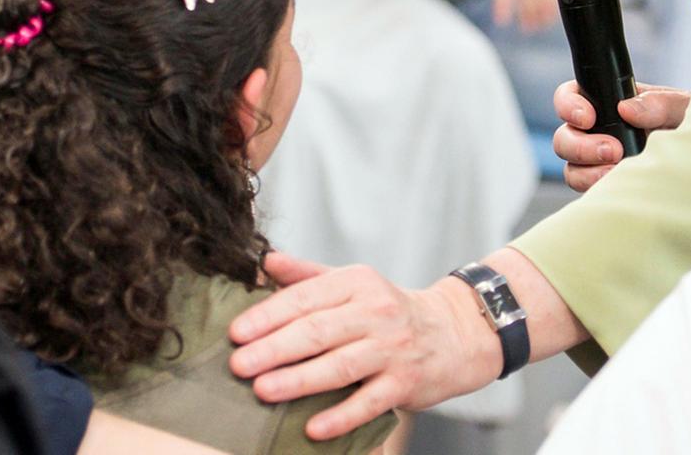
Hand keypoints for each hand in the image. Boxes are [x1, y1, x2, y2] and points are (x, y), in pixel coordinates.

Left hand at [227, 253, 500, 440]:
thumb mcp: (352, 283)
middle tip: (239, 365)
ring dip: (299, 380)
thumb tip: (262, 261)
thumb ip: (306, 275)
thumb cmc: (388, 310)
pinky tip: (312, 428)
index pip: (305, 298)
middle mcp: (375, 312)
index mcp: (356, 283)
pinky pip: (369, 402)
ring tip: (263, 390)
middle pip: (318, 331)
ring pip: (340, 366)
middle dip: (274, 349)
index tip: (236, 333)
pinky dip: (341, 416)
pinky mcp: (405, 384)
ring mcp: (392, 349)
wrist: (455, 333)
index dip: (268, 315)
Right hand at [553, 81, 687, 192]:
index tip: (588, 118)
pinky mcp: (606, 187)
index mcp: (610, 103)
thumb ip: (659, 103)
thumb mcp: (684, 107)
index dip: (569, 106)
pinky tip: (621, 187)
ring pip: (571, 167)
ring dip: (587, 172)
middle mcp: (599, 132)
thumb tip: (627, 109)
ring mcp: (600, 163)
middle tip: (613, 151)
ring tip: (617, 172)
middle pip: (564, 136)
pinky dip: (597, 190)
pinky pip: (587, 192)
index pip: (570, 97)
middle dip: (581, 145)